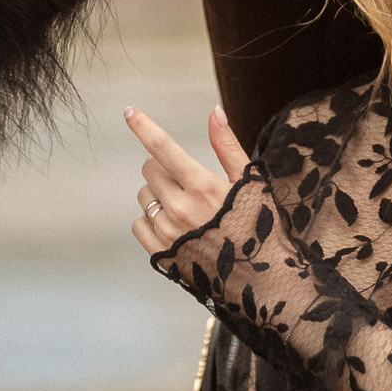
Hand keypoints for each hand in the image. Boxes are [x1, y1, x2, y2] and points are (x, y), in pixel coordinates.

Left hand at [125, 104, 249, 255]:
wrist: (262, 279)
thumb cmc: (259, 225)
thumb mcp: (249, 182)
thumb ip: (227, 146)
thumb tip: (214, 112)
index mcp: (203, 185)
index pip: (163, 147)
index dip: (144, 126)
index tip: (129, 111)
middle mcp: (181, 208)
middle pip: (150, 169)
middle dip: (164, 169)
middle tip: (188, 182)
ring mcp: (169, 233)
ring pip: (144, 196)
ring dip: (158, 194)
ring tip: (187, 208)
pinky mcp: (161, 254)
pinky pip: (139, 224)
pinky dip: (151, 220)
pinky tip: (175, 226)